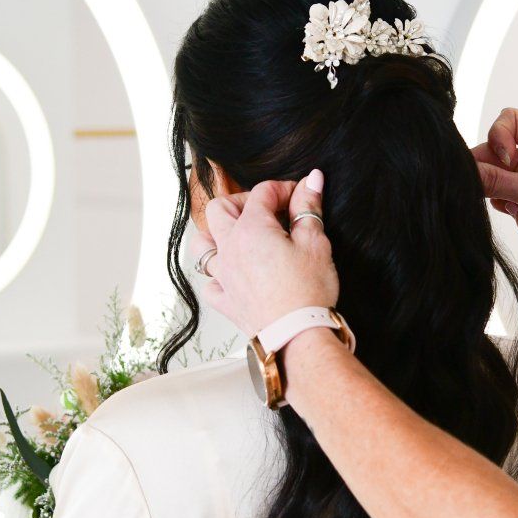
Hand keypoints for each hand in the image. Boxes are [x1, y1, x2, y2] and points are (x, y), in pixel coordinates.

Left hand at [199, 171, 336, 336]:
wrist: (297, 338)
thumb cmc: (308, 293)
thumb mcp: (316, 243)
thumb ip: (308, 208)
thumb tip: (312, 180)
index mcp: (251, 230)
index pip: (262, 193)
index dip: (283, 189)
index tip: (300, 195)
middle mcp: (229, 249)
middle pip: (220, 209)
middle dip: (242, 202)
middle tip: (268, 211)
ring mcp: (223, 276)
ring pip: (202, 245)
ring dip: (217, 235)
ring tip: (240, 237)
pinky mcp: (225, 301)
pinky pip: (210, 283)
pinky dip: (218, 275)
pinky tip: (235, 275)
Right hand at [471, 107, 517, 276]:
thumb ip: (498, 180)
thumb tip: (466, 171)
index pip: (512, 121)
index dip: (499, 134)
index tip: (502, 157)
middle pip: (495, 149)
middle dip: (485, 164)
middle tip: (478, 182)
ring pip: (492, 174)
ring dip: (485, 184)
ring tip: (489, 197)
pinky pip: (495, 194)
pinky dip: (490, 200)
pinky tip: (503, 210)